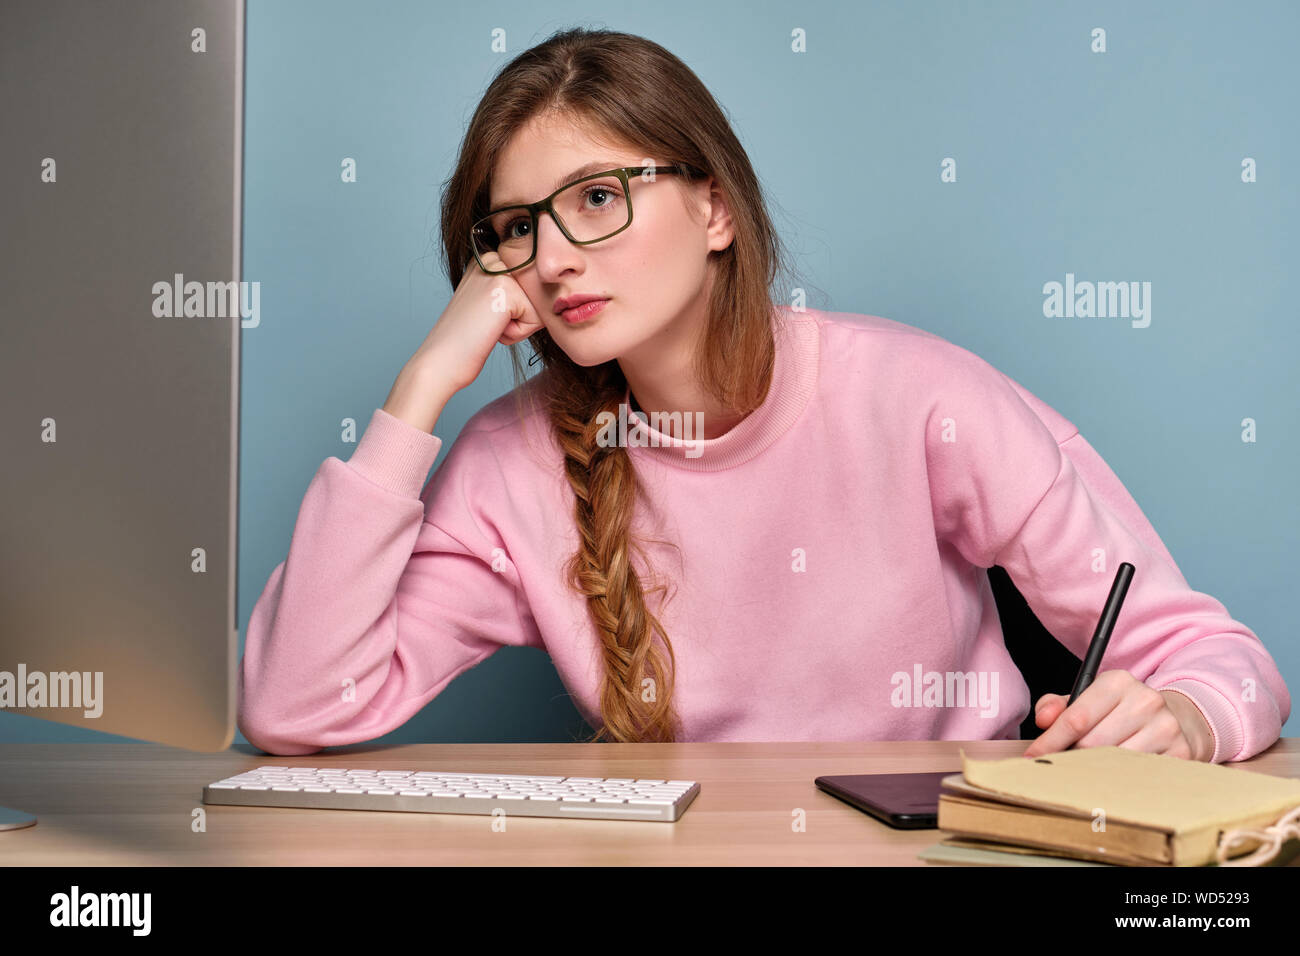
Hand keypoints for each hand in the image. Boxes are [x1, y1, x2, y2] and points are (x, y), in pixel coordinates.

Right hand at [407, 249, 546, 394]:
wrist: (441, 359)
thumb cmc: (466, 339)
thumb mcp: (489, 303)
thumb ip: (513, 289)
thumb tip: (552, 289)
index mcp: (488, 258)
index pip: (530, 286)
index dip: (515, 311)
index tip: (484, 316)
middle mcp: (493, 258)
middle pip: (537, 293)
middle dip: (520, 317)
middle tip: (486, 323)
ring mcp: (498, 271)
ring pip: (538, 306)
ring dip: (519, 326)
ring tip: (488, 326)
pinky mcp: (506, 290)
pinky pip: (536, 319)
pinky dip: (517, 334)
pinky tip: (490, 330)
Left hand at [1023, 669, 1213, 761]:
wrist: (1178, 718)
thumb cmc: (1120, 711)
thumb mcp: (1089, 698)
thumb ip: (1057, 705)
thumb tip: (1043, 720)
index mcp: (1117, 681)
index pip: (1076, 718)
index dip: (1050, 741)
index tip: (1033, 757)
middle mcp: (1145, 700)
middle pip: (1093, 744)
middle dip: (1072, 757)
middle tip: (1064, 765)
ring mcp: (1166, 727)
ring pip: (1115, 763)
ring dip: (1096, 770)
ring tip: (1090, 768)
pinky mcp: (1181, 753)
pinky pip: (1139, 776)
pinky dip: (1121, 779)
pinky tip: (1116, 775)